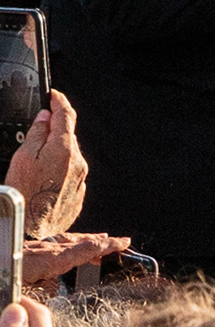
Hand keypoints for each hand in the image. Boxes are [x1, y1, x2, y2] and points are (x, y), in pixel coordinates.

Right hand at [2, 95, 80, 235]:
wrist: (31, 230)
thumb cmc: (23, 195)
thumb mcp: (22, 158)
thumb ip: (36, 134)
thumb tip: (45, 117)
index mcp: (64, 149)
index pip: (66, 115)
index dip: (59, 102)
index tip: (54, 95)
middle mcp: (78, 162)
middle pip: (68, 137)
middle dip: (55, 132)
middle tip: (37, 134)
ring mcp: (80, 178)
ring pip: (69, 157)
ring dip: (55, 155)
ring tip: (34, 169)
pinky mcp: (78, 193)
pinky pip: (69, 175)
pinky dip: (58, 172)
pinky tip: (41, 182)